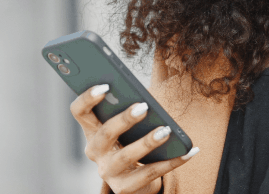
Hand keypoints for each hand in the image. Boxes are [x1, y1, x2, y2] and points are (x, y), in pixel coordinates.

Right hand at [70, 84, 198, 193]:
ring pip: (126, 156)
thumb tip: (144, 98)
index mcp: (91, 130)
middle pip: (105, 133)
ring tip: (166, 131)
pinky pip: (150, 173)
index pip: (79, 111)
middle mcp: (95, 152)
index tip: (105, 86)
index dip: (88, 98)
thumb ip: (128, 107)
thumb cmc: (131, 140)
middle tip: (144, 107)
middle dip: (124, 119)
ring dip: (147, 142)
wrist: (134, 179)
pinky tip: (190, 151)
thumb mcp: (126, 125)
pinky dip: (173, 161)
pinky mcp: (124, 188)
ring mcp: (108, 172)